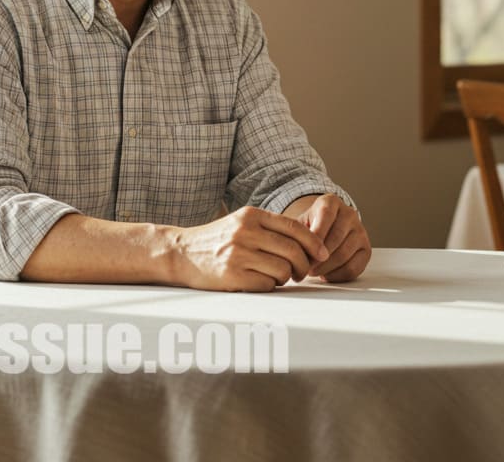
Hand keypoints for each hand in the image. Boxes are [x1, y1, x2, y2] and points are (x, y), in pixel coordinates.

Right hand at [174, 206, 328, 291]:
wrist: (180, 253)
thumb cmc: (217, 239)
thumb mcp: (242, 222)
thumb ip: (271, 228)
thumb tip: (310, 242)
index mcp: (252, 215)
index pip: (295, 228)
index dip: (314, 243)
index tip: (323, 254)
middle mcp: (246, 232)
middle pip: (293, 251)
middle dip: (304, 265)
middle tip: (301, 272)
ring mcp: (238, 254)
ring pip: (283, 270)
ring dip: (285, 278)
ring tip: (276, 276)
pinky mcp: (232, 276)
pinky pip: (267, 286)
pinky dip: (269, 287)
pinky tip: (259, 282)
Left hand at [295, 194, 371, 281]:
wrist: (325, 229)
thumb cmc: (310, 227)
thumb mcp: (300, 223)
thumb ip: (297, 234)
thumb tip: (293, 252)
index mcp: (331, 202)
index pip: (325, 216)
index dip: (315, 237)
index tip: (304, 252)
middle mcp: (349, 213)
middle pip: (335, 238)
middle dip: (318, 257)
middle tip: (305, 268)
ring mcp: (360, 231)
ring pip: (344, 254)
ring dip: (325, 268)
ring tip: (313, 271)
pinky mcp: (366, 249)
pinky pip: (353, 268)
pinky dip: (337, 275)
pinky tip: (326, 274)